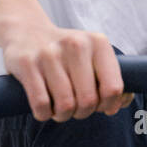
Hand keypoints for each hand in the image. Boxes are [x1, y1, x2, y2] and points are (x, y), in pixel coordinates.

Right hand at [1, 25, 133, 122]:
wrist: (26, 30)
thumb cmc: (67, 53)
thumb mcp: (93, 55)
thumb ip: (111, 78)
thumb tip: (120, 104)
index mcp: (98, 42)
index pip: (113, 88)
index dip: (109, 105)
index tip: (101, 106)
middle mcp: (75, 45)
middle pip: (88, 100)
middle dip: (84, 112)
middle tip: (77, 109)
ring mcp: (49, 54)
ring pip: (65, 105)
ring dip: (63, 116)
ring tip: (60, 109)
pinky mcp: (27, 64)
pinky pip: (41, 104)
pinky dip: (44, 114)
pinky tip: (44, 108)